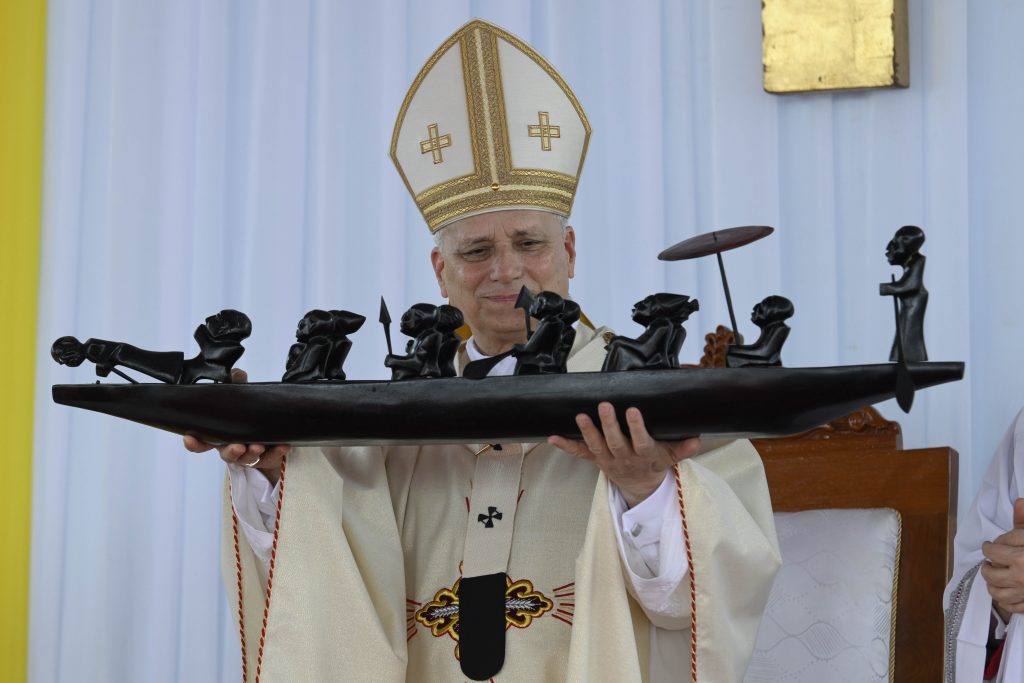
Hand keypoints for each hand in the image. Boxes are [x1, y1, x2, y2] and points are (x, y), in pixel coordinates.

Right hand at [182, 369, 289, 484]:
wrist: (270, 431)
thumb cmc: (248, 415)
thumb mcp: (243, 399)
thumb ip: (238, 386)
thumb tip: (238, 373)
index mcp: (221, 434)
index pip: (202, 441)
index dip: (194, 442)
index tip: (189, 437)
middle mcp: (232, 447)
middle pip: (226, 454)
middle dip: (232, 451)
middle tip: (239, 446)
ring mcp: (249, 454)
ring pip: (247, 458)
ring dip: (252, 453)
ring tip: (259, 446)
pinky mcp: (266, 458)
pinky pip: (271, 458)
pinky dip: (276, 452)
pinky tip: (282, 446)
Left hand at [549, 401, 699, 507]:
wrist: (641, 488)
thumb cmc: (656, 464)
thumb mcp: (672, 458)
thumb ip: (683, 449)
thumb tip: (698, 439)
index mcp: (644, 456)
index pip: (641, 442)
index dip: (636, 428)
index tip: (633, 411)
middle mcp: (624, 459)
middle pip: (615, 443)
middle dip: (609, 425)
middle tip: (604, 406)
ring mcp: (607, 460)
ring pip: (596, 447)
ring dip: (587, 432)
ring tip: (581, 416)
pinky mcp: (595, 460)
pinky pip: (579, 454)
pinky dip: (565, 446)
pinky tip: (552, 438)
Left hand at [982, 498, 1023, 621]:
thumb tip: (1018, 502)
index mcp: (1020, 558)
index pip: (993, 552)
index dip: (989, 547)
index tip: (989, 545)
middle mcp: (1021, 578)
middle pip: (991, 575)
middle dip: (986, 568)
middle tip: (988, 563)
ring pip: (999, 595)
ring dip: (992, 586)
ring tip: (993, 578)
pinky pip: (1014, 608)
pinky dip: (1005, 603)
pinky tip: (1006, 595)